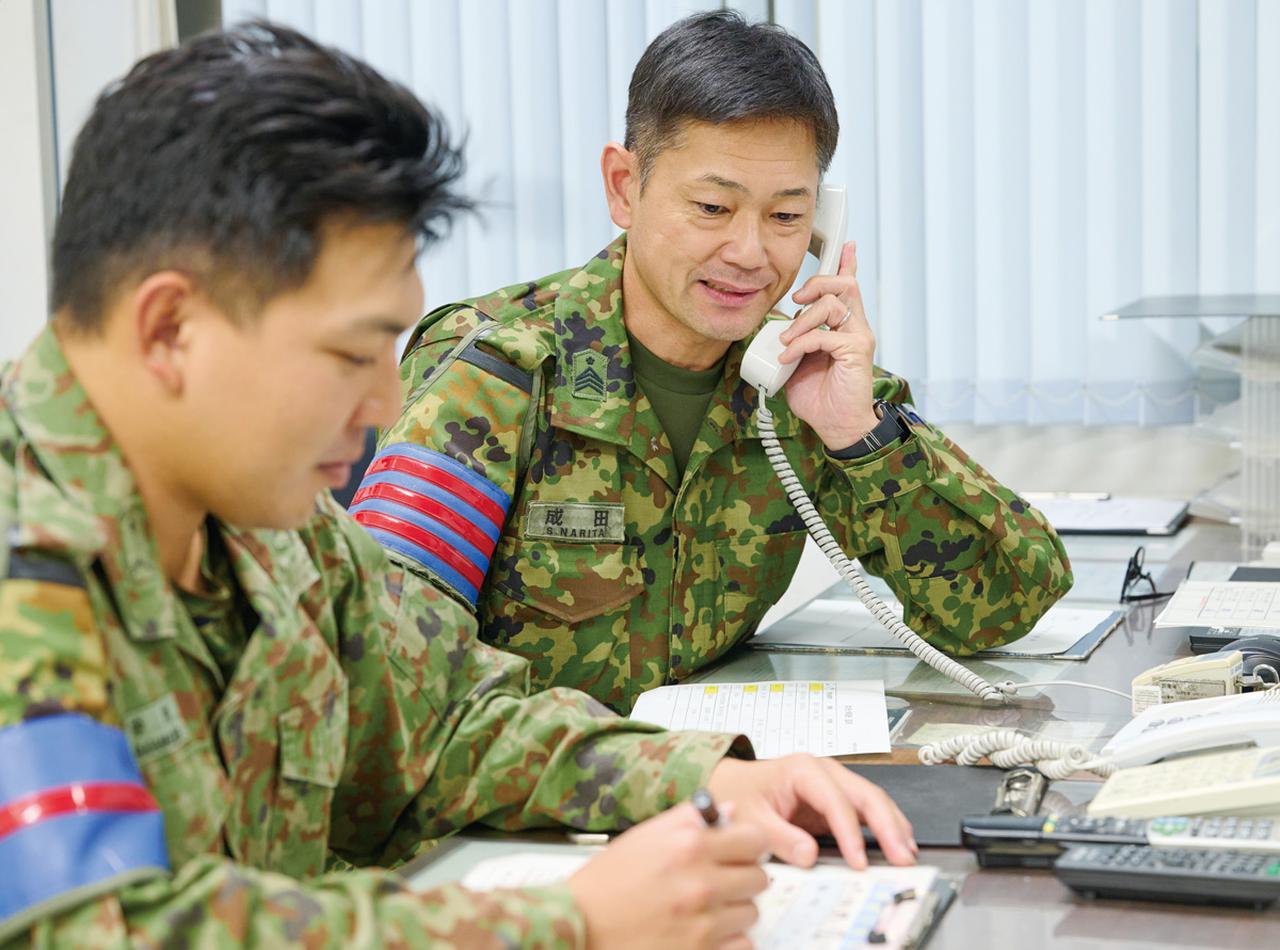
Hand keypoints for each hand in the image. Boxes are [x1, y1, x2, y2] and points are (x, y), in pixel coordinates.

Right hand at [568, 803, 768, 949]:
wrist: (580, 924)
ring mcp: (703, 922)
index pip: (755, 839)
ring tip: (707, 906)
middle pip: (759, 878)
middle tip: (723, 879)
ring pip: (751, 912)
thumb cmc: (608, 881)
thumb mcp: (647, 835)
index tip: (742, 849)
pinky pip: (742, 944)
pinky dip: (730, 939)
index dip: (750, 844)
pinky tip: (707, 930)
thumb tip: (730, 811)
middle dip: (743, 877)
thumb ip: (692, 818)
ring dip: (734, 909)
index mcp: (689, 846)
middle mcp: (701, 883)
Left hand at [706, 754, 916, 869]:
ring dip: (893, 825)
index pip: (835, 801)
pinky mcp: (835, 800)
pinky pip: (865, 811)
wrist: (731, 784)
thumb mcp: (750, 817)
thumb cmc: (738, 793)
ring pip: (872, 800)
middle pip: (865, 795)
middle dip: (887, 825)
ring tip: (908, 852)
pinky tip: (897, 842)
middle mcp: (823, 771)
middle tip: (902, 856)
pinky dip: (884, 826)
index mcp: (802, 769)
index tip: (859, 861)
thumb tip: (809, 856)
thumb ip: (778, 837)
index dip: (850, 832)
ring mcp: (832, 784)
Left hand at [777, 241, 879, 449]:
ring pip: (833, 304)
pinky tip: (790, 357)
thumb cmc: (820, 396)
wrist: (836, 425)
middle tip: (797, 300)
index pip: (848, 287)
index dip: (847, 264)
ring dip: (802, 319)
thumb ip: (794, 340)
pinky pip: (826, 335)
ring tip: (788, 341)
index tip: (848, 245)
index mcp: (843, 326)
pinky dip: (802, 343)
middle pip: (843, 284)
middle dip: (816, 284)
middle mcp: (855, 327)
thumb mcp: (799, 362)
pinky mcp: (856, 351)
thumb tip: (778, 327)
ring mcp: (858, 337)